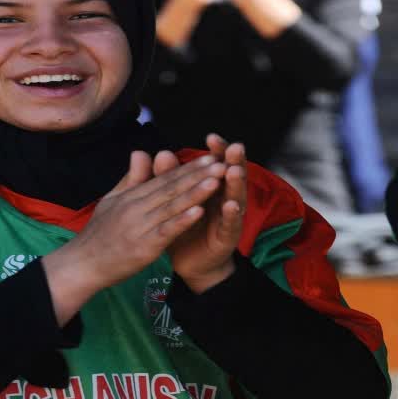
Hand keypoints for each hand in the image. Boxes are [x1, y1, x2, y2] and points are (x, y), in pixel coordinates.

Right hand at [56, 151, 227, 290]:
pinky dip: (182, 221)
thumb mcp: (111, 201)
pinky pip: (166, 231)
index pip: (163, 179)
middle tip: (222, 162)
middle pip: (171, 189)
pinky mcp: (143, 246)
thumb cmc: (98, 234)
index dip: (187, 168)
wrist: (82, 264)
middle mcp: (135, 208)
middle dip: (197, 175)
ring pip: (171, 207)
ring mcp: (139, 227)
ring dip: (195, 193)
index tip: (209, 157)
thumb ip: (130, 179)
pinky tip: (199, 212)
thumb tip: (140, 152)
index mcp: (129, 197)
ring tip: (217, 181)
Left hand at [157, 134, 247, 291]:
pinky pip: (230, 224)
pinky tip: (230, 204)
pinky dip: (231, 214)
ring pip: (235, 197)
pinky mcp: (227, 237)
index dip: (216, 151)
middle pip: (230, 176)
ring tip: (234, 170)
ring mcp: (228, 218)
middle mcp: (223, 199)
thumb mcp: (173, 200)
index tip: (212, 136)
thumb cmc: (183, 226)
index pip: (215, 165)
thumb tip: (161, 152)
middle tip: (234, 146)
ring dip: (236, 184)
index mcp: (210, 187)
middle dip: (233, 161)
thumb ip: (168, 177)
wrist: (189, 262)